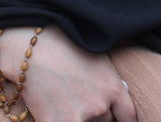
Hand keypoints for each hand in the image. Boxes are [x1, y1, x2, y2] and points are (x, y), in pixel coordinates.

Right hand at [9, 25, 136, 121]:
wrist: (31, 49)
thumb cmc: (64, 46)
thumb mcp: (98, 59)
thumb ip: (109, 82)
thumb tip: (118, 95)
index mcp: (113, 88)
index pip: (129, 116)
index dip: (126, 121)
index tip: (122, 121)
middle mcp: (99, 106)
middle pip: (105, 121)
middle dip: (96, 113)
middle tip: (83, 99)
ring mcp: (77, 117)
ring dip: (79, 117)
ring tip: (67, 99)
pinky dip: (58, 119)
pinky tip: (52, 109)